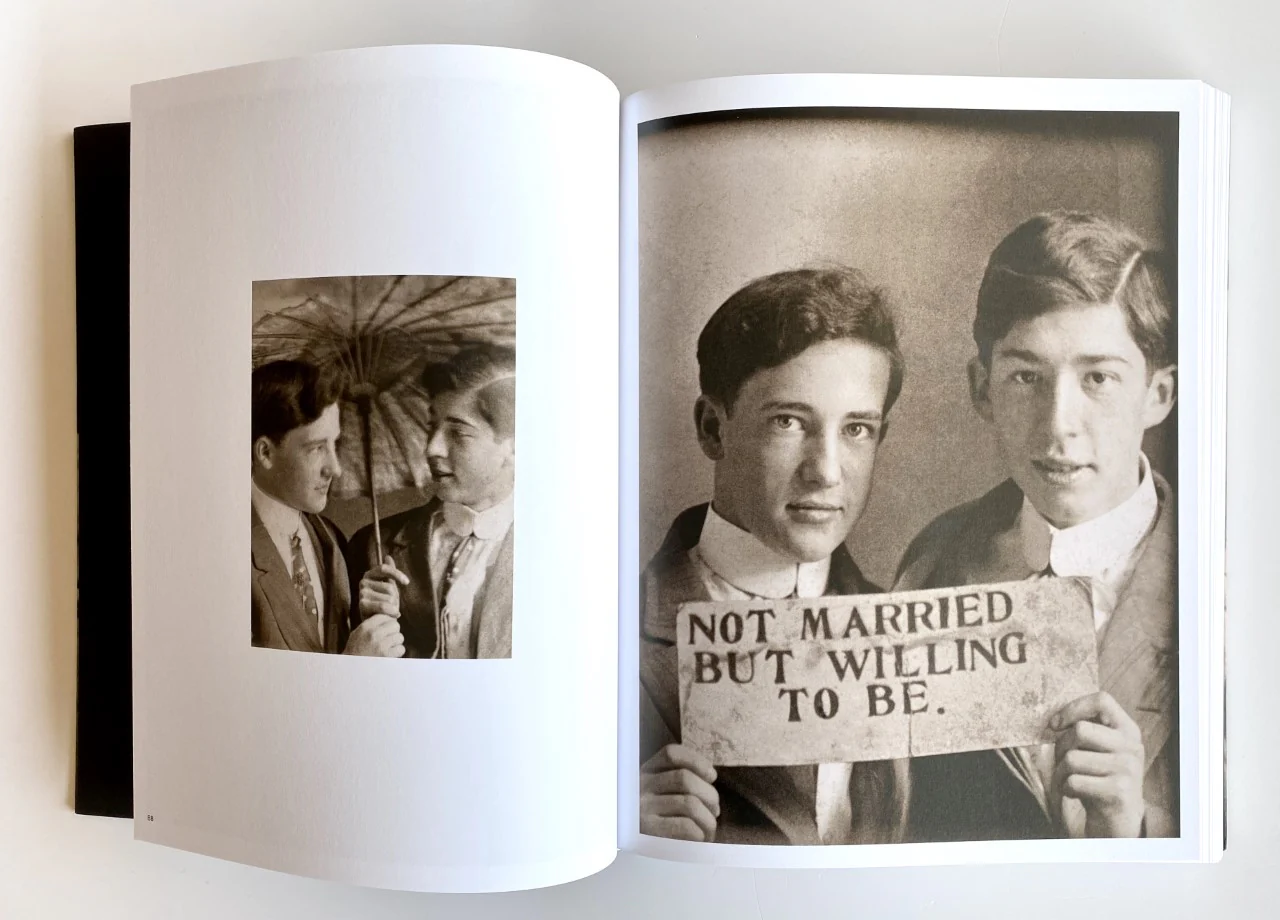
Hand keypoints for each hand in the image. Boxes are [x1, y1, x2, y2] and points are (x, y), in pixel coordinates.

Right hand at [342, 613, 404, 656]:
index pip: (384, 616)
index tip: (385, 628)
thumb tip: (390, 617)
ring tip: (388, 647)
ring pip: (400, 637)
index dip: (387, 622)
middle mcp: (373, 634)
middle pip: (395, 625)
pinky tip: (390, 654)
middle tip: (388, 638)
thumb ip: (371, 624)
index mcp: (365, 627)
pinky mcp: (387, 656)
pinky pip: (401, 648)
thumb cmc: (355, 650)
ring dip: (396, 642)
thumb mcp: (358, 633)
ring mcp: (381, 645)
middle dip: (393, 631)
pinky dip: (397, 652)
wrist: (352, 669)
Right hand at [359, 556, 409, 620]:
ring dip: (394, 606)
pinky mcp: (362, 604)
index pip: (384, 568)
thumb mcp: (388, 587)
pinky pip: (384, 606)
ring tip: (389, 611)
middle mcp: (363, 582)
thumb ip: (389, 572)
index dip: (397, 574)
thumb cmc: (384, 604)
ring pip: (389, 597)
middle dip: (395, 598)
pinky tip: (392, 616)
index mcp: (369, 575)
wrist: (376, 624)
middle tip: (391, 605)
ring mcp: (361, 593)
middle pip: (389, 586)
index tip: (406, 582)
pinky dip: (391, 612)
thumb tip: (388, 557)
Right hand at [640, 743, 719, 841]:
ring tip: (710, 828)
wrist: (639, 862)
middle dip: (710, 795)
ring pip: (689, 803)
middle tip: (715, 811)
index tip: (712, 776)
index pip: (671, 754)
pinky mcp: (647, 833)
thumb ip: (681, 784)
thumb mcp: (661, 796)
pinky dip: (700, 832)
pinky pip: (685, 826)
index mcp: (644, 773)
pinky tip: (700, 839)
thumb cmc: (660, 824)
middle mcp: (639, 787)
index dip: (697, 761)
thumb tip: (711, 787)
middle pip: (684, 778)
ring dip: (708, 818)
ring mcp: (641, 810)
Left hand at [1050, 691, 1145, 837]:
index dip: (1073, 708)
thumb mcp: (1098, 749)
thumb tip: (1051, 721)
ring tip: (1069, 779)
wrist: (1119, 820)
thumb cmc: (1099, 778)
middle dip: (1061, 747)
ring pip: (1072, 758)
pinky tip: (1074, 793)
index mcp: (1127, 729)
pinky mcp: (1118, 792)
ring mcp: (1127, 769)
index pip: (1102, 701)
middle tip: (1063, 761)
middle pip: (1081, 730)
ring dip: (1060, 771)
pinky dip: (1065, 788)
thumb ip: (1085, 730)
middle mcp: (1132, 746)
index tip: (1055, 724)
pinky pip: (1074, 781)